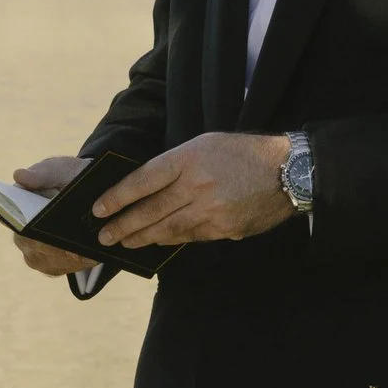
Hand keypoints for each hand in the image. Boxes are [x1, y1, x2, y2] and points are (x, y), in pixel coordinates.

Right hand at [12, 154, 88, 276]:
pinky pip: (65, 267)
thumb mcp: (58, 170)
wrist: (87, 192)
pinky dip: (79, 262)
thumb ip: (42, 173)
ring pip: (50, 260)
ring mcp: (35, 253)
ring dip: (69, 257)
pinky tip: (93, 255)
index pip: (11, 220)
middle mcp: (21, 236)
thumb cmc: (67, 178)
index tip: (39, 230)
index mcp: (15, 209)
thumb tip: (19, 175)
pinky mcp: (53, 266)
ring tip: (88, 252)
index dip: (25, 227)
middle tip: (74, 248)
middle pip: (34, 246)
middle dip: (55, 247)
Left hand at [89, 131, 294, 249]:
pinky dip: (171, 240)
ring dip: (142, 238)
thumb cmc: (242, 153)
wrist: (288, 171)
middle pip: (150, 210)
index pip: (143, 180)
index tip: (99, 208)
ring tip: (125, 242)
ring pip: (168, 229)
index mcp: (189, 158)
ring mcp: (212, 210)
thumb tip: (145, 188)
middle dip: (123, 225)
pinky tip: (158, 241)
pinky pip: (190, 237)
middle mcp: (197, 185)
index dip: (117, 197)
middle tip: (104, 235)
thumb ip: (175, 165)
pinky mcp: (225, 229)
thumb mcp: (205, 145)